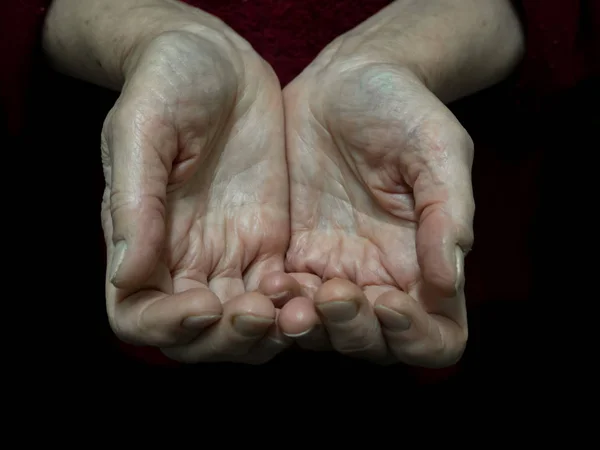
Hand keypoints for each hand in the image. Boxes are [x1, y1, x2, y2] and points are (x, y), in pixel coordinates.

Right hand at [101, 27, 292, 363]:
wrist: (218, 61)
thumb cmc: (166, 84)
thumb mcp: (142, 130)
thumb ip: (135, 204)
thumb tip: (126, 276)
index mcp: (140, 242)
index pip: (138, 316)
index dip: (167, 327)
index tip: (205, 306)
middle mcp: (182, 260)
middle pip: (198, 335)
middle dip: (228, 338)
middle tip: (260, 313)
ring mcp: (228, 254)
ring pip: (245, 323)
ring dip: (268, 330)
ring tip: (296, 310)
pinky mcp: (268, 242)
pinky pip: (281, 292)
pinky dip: (296, 303)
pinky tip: (316, 289)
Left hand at [278, 59, 474, 366]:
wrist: (346, 82)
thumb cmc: (403, 109)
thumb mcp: (438, 149)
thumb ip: (448, 213)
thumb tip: (450, 281)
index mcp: (425, 264)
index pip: (437, 337)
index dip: (416, 337)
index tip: (389, 300)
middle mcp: (380, 278)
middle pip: (372, 343)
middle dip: (352, 331)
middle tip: (332, 293)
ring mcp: (332, 269)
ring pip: (322, 332)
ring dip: (307, 326)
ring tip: (288, 295)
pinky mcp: (292, 253)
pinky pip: (282, 299)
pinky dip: (275, 303)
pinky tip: (268, 279)